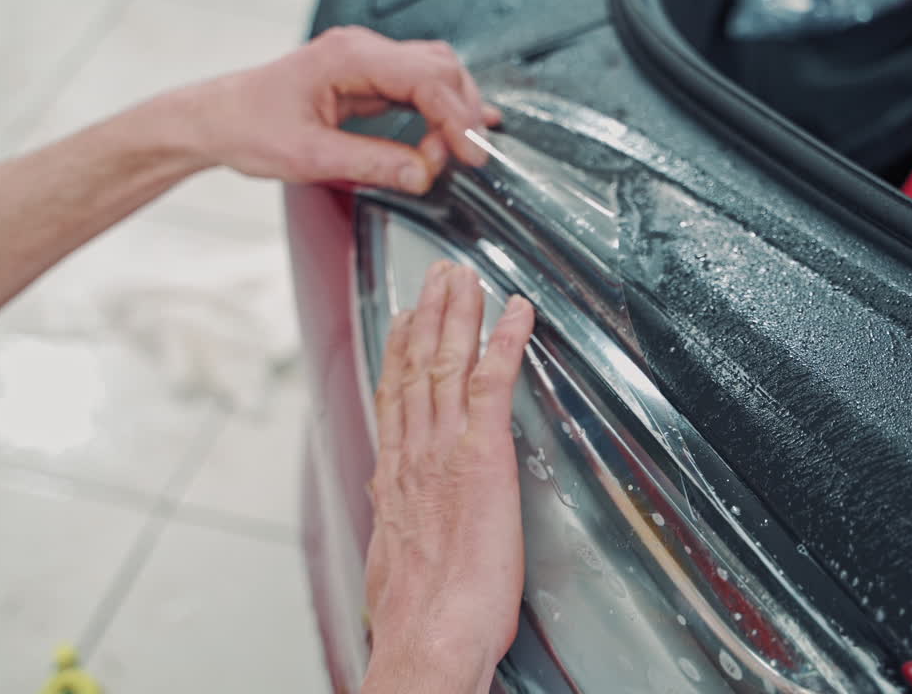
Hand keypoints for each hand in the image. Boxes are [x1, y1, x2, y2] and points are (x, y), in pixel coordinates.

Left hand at [177, 26, 501, 193]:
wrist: (218, 119)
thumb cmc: (250, 128)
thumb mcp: (310, 157)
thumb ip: (372, 164)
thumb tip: (422, 174)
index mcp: (348, 58)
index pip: (426, 79)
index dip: (457, 119)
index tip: (471, 155)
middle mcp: (361, 51)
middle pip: (441, 68)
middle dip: (461, 114)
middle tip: (462, 160)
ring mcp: (365, 60)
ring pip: (435, 72)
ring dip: (454, 111)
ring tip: (453, 152)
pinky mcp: (366, 76)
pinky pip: (418, 84)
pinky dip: (441, 107)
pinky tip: (456, 130)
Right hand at [362, 262, 534, 692]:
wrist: (429, 635)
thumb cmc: (420, 615)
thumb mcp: (397, 559)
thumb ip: (402, 523)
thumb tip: (400, 518)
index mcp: (396, 477)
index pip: (394, 398)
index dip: (399, 352)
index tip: (404, 320)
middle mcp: (413, 453)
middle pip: (416, 367)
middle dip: (428, 315)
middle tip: (439, 276)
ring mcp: (445, 450)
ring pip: (447, 363)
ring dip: (458, 314)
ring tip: (465, 276)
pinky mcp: (482, 456)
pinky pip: (492, 383)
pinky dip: (505, 342)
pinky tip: (516, 313)